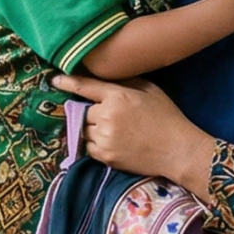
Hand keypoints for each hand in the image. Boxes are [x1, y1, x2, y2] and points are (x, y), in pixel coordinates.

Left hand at [51, 74, 219, 192]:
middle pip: (83, 111)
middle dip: (92, 112)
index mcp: (118, 96)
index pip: (84, 87)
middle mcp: (107, 116)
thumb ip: (126, 81)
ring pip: (83, 130)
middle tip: (108, 115)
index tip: (55, 80)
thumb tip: (106, 77)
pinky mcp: (106, 156)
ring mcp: (105, 138)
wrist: (178, 150)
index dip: (67, 82)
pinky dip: (95, 144)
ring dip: (92, 128)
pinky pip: (88, 147)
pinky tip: (112, 142)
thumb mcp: (150, 90)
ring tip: (112, 130)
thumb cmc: (167, 117)